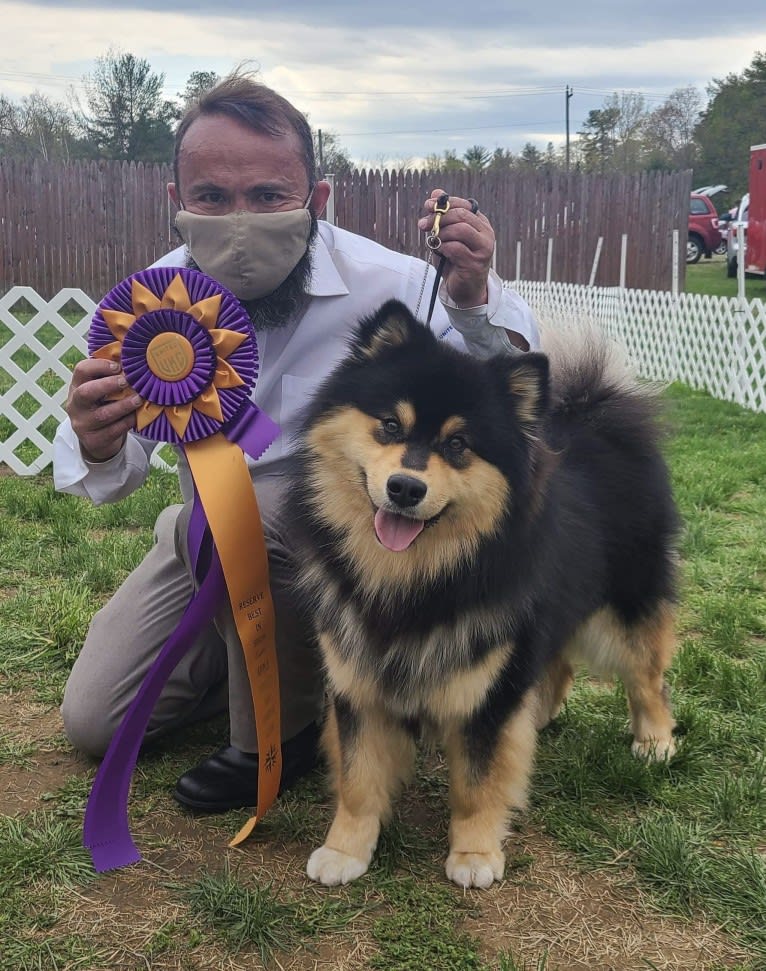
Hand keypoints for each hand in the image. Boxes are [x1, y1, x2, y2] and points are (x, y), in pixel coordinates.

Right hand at [66, 358, 140, 461]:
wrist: (97, 438)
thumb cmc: (104, 405)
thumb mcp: (101, 388)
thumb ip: (111, 374)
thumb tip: (132, 354)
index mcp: (77, 386)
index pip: (81, 370)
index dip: (99, 366)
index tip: (118, 366)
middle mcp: (76, 404)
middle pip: (86, 392)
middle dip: (108, 385)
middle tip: (127, 381)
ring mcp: (82, 424)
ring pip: (103, 414)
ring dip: (123, 405)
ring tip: (139, 399)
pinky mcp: (93, 440)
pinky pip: (113, 430)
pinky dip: (127, 422)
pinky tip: (136, 416)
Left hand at [418, 189, 494, 307]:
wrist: (464, 289)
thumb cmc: (455, 261)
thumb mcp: (446, 235)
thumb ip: (442, 216)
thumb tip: (435, 192)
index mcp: (480, 222)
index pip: (463, 204)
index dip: (444, 203)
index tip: (427, 206)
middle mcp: (486, 233)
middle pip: (461, 215)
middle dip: (439, 217)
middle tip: (423, 225)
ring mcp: (483, 248)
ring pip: (460, 229)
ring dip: (441, 234)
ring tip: (435, 242)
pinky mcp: (476, 263)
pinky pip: (455, 248)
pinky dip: (443, 248)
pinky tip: (441, 252)